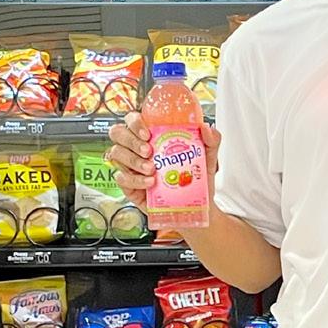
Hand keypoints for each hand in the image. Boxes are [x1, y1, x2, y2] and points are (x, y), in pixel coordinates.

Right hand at [106, 111, 221, 210]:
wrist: (194, 206)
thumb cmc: (195, 180)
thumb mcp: (207, 158)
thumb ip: (211, 141)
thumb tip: (206, 128)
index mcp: (152, 136)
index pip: (133, 120)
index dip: (135, 123)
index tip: (148, 133)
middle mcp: (137, 148)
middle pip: (118, 133)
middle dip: (131, 140)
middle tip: (148, 151)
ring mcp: (130, 166)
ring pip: (116, 154)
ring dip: (133, 160)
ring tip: (151, 169)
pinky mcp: (128, 185)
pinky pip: (121, 178)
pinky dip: (135, 180)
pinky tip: (150, 183)